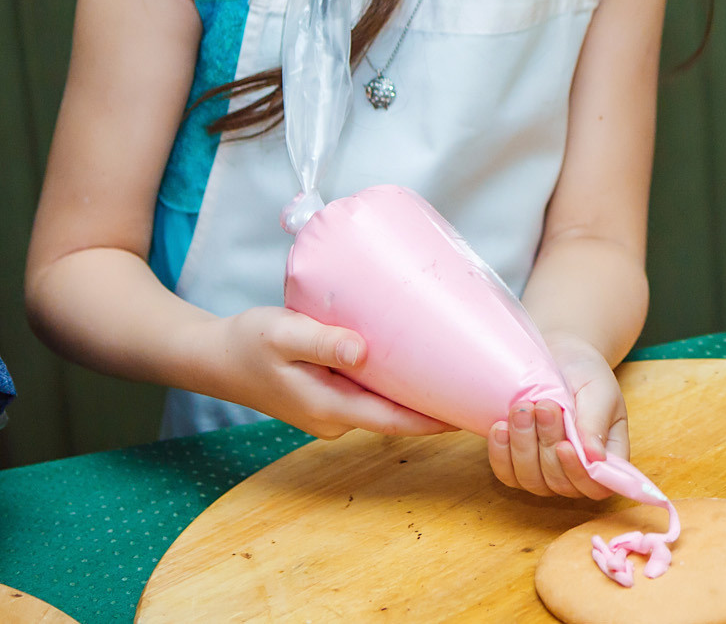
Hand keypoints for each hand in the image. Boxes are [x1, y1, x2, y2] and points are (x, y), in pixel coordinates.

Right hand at [199, 306, 452, 440]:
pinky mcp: (330, 398)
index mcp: (328, 408)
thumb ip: (322, 342)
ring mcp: (332, 411)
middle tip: (480, 389)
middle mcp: (335, 418)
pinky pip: (372, 397)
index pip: (394, 421)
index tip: (471, 414)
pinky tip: (419, 367)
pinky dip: (397, 386)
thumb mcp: (283, 334)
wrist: (215, 356)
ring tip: (461, 377)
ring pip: (385, 407)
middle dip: (436, 407)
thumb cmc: (248, 342)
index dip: (434, 421)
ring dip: (419, 396)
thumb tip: (362, 352)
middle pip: (397, 417)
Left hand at [485, 331, 629, 499]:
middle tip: (543, 407)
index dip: (578, 474)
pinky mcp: (518, 467)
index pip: (597, 485)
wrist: (560, 361)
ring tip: (521, 410)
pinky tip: (500, 427)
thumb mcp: (599, 391)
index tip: (563, 445)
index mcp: (608, 457)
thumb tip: (596, 458)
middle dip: (547, 444)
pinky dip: (501, 453)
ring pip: (531, 479)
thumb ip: (596, 422)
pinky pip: (507, 473)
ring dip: (522, 446)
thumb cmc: (586, 376)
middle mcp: (577, 472)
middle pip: (559, 482)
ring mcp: (546, 473)